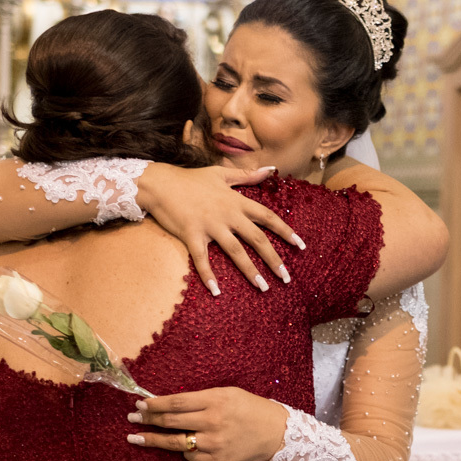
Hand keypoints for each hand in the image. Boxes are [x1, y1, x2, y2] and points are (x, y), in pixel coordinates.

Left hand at [125, 387, 288, 460]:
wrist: (277, 433)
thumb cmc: (251, 409)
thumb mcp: (228, 394)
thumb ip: (201, 399)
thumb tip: (169, 405)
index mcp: (216, 400)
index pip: (176, 402)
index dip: (155, 404)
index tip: (140, 404)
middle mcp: (213, 421)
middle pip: (171, 421)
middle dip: (148, 419)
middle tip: (132, 418)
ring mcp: (214, 443)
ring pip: (175, 442)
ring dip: (152, 439)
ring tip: (136, 437)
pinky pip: (191, 457)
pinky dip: (185, 450)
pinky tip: (183, 446)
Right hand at [138, 163, 301, 294]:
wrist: (160, 182)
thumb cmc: (191, 179)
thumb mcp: (222, 174)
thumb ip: (248, 175)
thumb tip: (271, 169)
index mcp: (237, 201)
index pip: (268, 217)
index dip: (286, 231)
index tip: (301, 245)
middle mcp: (228, 215)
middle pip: (257, 238)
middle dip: (274, 259)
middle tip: (287, 277)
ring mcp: (210, 226)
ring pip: (236, 251)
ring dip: (250, 271)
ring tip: (264, 287)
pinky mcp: (191, 235)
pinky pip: (202, 259)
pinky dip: (208, 276)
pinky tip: (216, 292)